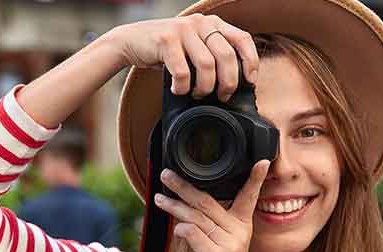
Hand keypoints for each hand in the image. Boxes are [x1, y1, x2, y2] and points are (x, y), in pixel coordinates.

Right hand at [114, 14, 259, 101]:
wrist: (132, 41)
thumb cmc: (167, 51)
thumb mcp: (194, 47)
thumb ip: (213, 55)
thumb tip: (235, 84)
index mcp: (213, 23)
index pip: (243, 39)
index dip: (250, 62)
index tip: (250, 82)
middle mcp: (201, 22)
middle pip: (226, 56)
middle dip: (228, 83)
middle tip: (221, 96)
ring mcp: (183, 29)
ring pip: (207, 65)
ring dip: (204, 88)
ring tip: (197, 94)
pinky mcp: (166, 39)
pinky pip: (182, 71)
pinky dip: (182, 87)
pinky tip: (177, 90)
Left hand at [154, 160, 270, 251]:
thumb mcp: (224, 249)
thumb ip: (213, 228)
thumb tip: (189, 209)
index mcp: (243, 229)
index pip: (248, 198)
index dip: (255, 179)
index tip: (260, 162)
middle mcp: (238, 234)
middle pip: (208, 201)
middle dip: (184, 186)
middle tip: (167, 175)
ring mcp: (227, 245)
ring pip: (195, 216)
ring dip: (174, 206)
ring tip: (160, 199)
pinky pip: (192, 233)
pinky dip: (180, 229)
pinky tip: (176, 230)